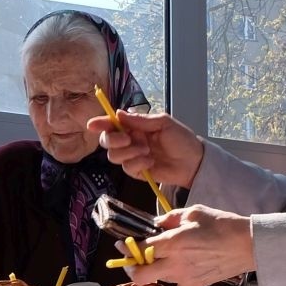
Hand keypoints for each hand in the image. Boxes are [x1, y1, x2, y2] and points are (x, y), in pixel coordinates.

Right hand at [86, 109, 203, 190]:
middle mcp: (130, 140)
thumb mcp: (164, 123)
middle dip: (113, 139)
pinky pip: (127, 168)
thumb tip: (118, 114)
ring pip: (114, 156)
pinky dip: (138, 164)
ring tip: (147, 151)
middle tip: (129, 138)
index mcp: (135, 126)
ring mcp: (132, 156)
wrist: (193, 162)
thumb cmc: (182, 139)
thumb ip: (140, 120)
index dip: (100, 123)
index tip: (92, 125)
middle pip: (107, 141)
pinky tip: (150, 162)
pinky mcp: (136, 171)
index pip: (112, 124)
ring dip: (129, 152)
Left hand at [119, 204, 255, 285]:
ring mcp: (184, 277)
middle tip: (132, 259)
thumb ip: (171, 218)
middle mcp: (174, 262)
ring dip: (147, 276)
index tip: (122, 245)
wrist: (248, 244)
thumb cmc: (222, 224)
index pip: (141, 248)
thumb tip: (157, 224)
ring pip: (155, 282)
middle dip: (131, 267)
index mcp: (173, 242)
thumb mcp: (194, 212)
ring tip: (146, 268)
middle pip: (141, 273)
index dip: (128, 247)